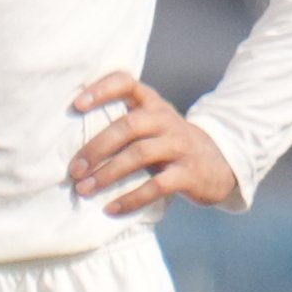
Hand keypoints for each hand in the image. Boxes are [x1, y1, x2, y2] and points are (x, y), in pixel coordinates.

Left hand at [68, 72, 239, 217]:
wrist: (220, 166)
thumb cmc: (171, 146)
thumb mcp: (154, 126)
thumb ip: (125, 122)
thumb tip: (71, 140)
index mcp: (154, 105)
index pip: (127, 83)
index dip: (102, 90)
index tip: (76, 105)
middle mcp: (167, 120)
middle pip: (128, 126)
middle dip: (97, 148)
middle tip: (74, 170)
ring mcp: (180, 146)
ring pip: (139, 155)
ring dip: (108, 174)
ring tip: (84, 189)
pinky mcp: (188, 174)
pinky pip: (156, 186)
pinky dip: (131, 198)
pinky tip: (111, 208)